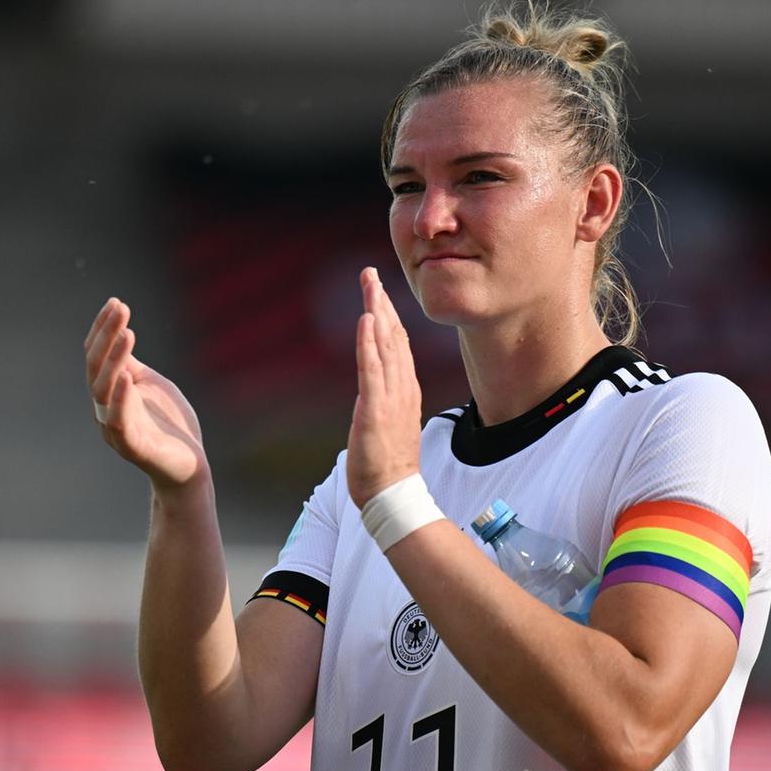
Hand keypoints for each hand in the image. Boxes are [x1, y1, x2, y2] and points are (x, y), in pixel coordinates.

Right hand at [84, 298, 208, 494]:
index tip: (116, 302)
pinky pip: (118, 422)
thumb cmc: (169, 425)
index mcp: (109, 393)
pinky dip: (119, 399)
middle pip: (96, 368)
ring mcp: (116, 429)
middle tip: (120, 309)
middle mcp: (104, 409)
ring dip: (114, 360)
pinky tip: (127, 377)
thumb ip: (131, 365)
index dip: (103, 329)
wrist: (190, 467)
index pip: (97, 356)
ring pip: (103, 391)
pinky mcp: (133, 447)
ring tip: (127, 334)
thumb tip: (118, 335)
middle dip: (107, 336)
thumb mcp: (150, 385)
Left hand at [346, 268, 422, 508]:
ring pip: (385, 346)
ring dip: (376, 312)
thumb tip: (376, 394)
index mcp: (405, 391)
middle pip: (393, 337)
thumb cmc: (388, 466)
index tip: (378, 292)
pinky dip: (368, 343)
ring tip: (369, 285)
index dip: (388, 316)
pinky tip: (365, 320)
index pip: (398, 345)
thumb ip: (386, 403)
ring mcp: (391, 398)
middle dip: (381, 303)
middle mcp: (402, 388)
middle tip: (370, 275)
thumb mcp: (389, 425)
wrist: (393, 495)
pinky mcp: (376, 410)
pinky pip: (372, 370)